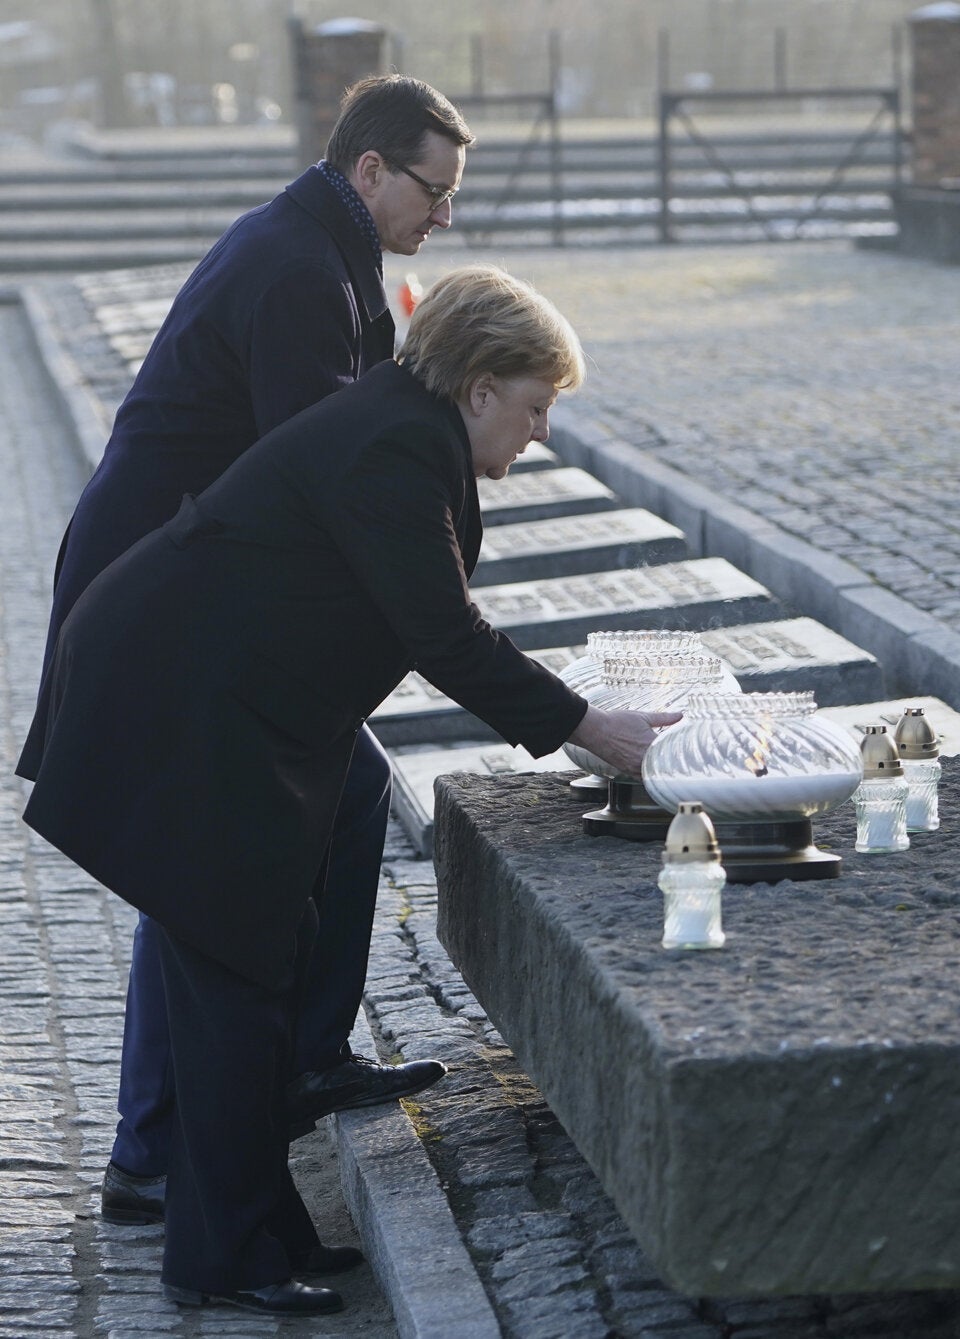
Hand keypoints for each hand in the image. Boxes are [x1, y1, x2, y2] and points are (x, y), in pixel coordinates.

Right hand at [566, 705, 682, 776]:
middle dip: (676, 765)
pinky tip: (656, 772)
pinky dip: (651, 775)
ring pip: (656, 775)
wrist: (595, 731)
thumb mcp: (643, 717)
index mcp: (651, 745)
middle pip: (667, 767)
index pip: (674, 753)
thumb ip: (664, 718)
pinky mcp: (627, 772)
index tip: (694, 754)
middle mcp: (644, 759)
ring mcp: (636, 768)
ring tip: (674, 769)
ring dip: (663, 771)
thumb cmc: (617, 722)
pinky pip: (643, 778)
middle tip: (688, 764)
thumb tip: (680, 715)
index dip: (685, 753)